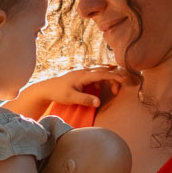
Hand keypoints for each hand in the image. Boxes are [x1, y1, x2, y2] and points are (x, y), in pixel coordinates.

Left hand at [11, 66, 132, 115]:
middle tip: (117, 91)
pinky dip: (102, 78)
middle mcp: (84, 71)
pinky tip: (101, 86)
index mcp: (83, 75)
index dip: (114, 76)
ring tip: (113, 90)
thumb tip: (98, 102)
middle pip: (104, 71)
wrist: (47, 88)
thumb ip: (85, 99)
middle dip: (114, 78)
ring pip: (100, 71)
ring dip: (108, 78)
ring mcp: (83, 72)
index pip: (102, 74)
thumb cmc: (59, 92)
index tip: (124, 79)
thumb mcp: (71, 98)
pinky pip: (96, 74)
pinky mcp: (82, 75)